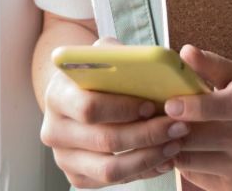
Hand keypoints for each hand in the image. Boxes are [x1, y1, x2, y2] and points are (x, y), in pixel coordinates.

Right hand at [40, 37, 187, 187]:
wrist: (76, 95)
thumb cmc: (97, 72)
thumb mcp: (104, 53)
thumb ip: (120, 54)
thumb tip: (154, 62)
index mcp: (57, 95)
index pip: (89, 107)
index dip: (123, 108)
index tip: (152, 105)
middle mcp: (54, 130)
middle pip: (105, 141)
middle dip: (147, 135)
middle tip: (177, 127)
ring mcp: (63, 158)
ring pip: (110, 169)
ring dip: (149, 158)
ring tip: (174, 144)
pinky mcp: (76, 177)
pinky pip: (113, 182)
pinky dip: (142, 172)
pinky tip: (163, 158)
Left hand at [165, 44, 231, 190]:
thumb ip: (211, 64)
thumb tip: (185, 52)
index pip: (221, 107)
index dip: (192, 107)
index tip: (169, 103)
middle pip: (196, 137)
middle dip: (169, 126)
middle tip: (154, 115)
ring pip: (189, 159)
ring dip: (172, 144)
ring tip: (168, 129)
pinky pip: (194, 176)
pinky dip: (184, 161)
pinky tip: (186, 147)